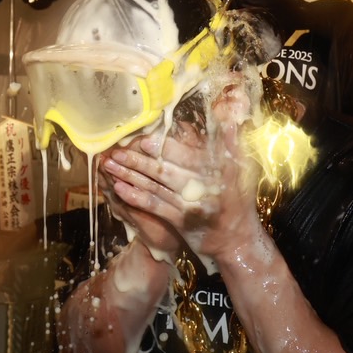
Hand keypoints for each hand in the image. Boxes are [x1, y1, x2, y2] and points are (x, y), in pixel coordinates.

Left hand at [102, 112, 263, 269]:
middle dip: (138, 160)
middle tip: (116, 151)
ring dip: (131, 175)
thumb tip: (229, 111)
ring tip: (110, 165)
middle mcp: (205, 185)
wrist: (236, 241)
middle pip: (165, 169)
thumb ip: (232, 140)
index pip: (187, 153)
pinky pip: (155, 206)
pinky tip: (119, 188)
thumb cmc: (237, 201)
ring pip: (156, 186)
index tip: (143, 139)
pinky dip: (136, 197)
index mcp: (219, 168)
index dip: (163, 147)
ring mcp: (192, 204)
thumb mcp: (242, 168)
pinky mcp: (182, 222)